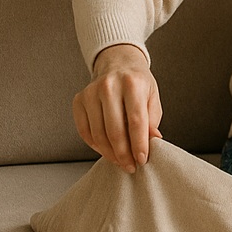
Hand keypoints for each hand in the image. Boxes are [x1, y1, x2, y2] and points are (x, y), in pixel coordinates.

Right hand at [72, 43, 161, 172]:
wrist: (118, 64)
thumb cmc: (138, 83)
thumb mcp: (152, 97)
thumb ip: (152, 119)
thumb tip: (153, 141)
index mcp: (132, 84)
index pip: (136, 121)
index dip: (139, 144)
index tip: (142, 160)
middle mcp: (109, 86)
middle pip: (115, 131)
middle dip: (124, 154)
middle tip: (131, 166)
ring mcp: (91, 93)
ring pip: (99, 134)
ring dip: (110, 153)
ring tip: (120, 161)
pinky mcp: (79, 100)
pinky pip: (85, 131)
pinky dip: (96, 145)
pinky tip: (106, 150)